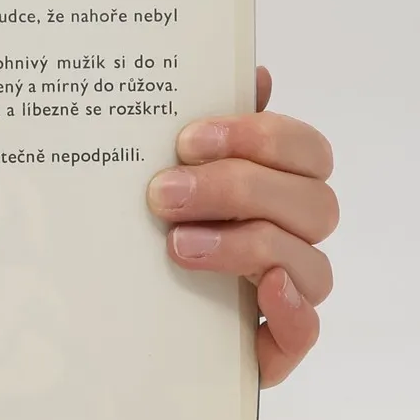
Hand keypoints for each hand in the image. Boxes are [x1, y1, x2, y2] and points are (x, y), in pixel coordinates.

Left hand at [146, 67, 336, 386]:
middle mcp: (293, 237)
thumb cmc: (144, 230)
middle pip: (314, 203)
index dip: (260, 137)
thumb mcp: (165, 174)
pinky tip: (264, 290)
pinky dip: (293, 310)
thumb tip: (256, 71)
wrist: (106, 320)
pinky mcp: (273, 348)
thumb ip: (209, 128)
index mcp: (278, 187)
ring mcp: (288, 295)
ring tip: (178, 244)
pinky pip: (306, 332)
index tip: (187, 140)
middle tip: (163, 193)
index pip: (308, 151)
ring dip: (248, 245)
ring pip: (312, 264)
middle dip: (238, 189)